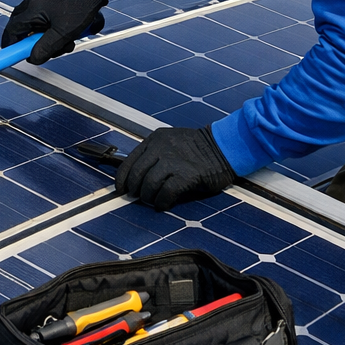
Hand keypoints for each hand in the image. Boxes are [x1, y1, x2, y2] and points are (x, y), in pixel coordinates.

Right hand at [0, 0, 107, 63]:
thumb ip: (46, 47)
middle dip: (35, 45)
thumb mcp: (64, 32)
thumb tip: (32, 58)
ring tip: (66, 41)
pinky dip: (53, 33)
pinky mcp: (47, 7)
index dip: (11, 46)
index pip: (12, 31)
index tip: (13, 57)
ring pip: (35, 31)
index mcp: (32, 10)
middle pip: (22, 32)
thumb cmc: (80, 5)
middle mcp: (31, 6)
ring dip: (48, 41)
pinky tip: (68, 35)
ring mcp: (39, 5)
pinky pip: (43, 25)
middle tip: (50, 51)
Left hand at [115, 127, 236, 210]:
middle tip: (140, 197)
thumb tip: (137, 178)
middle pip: (137, 174)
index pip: (130, 160)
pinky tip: (163, 204)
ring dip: (148, 197)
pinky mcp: (186, 175)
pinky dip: (162, 202)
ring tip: (153, 200)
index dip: (122, 178)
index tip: (121, 189)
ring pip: (149, 184)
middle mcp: (161, 148)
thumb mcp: (171, 143)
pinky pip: (166, 193)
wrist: (223, 147)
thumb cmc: (197, 148)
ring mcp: (173, 161)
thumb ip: (154, 155)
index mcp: (155, 139)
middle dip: (135, 190)